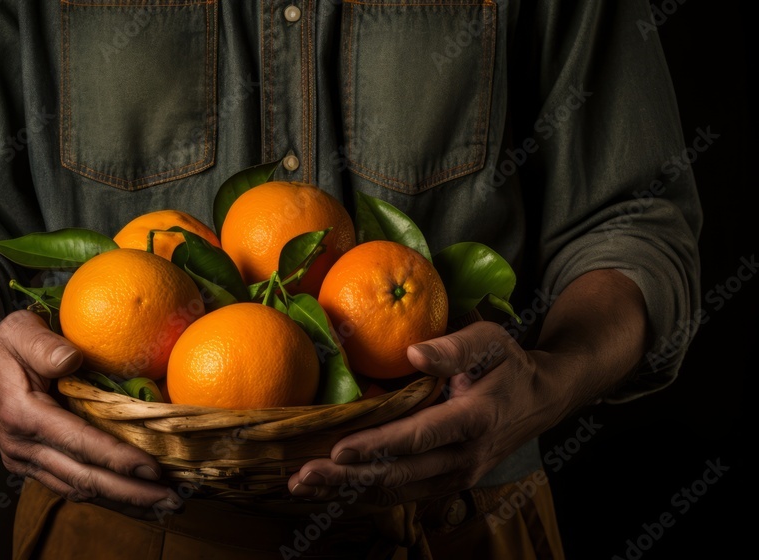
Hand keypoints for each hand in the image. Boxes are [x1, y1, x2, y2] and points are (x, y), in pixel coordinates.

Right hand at [0, 310, 180, 519]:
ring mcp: (27, 462)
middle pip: (83, 478)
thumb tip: (72, 358)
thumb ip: (43, 344)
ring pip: (80, 490)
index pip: (76, 442)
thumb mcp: (18, 330)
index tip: (152, 468)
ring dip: (125, 502)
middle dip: (131, 493)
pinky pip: (74, 487)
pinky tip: (138, 501)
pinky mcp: (36, 468)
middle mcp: (22, 448)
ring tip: (166, 505)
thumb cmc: (2, 347)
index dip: (116, 458)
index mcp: (21, 414)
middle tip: (174, 500)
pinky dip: (108, 496)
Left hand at [288, 321, 571, 505]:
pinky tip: (328, 491)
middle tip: (301, 477)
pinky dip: (362, 494)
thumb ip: (454, 347)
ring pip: (395, 490)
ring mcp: (455, 476)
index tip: (339, 449)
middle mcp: (464, 458)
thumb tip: (413, 351)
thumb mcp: (491, 342)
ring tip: (302, 487)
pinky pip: (400, 493)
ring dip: (346, 491)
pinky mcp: (445, 483)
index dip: (379, 445)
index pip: (419, 437)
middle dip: (346, 478)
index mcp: (474, 419)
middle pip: (398, 473)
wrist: (540, 401)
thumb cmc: (507, 364)